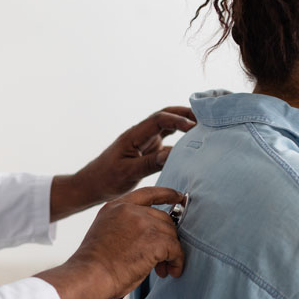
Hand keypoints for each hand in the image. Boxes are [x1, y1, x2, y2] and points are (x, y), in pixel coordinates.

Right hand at [36, 186, 184, 298]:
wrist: (89, 275)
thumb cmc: (93, 264)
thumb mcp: (106, 232)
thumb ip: (125, 226)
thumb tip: (149, 237)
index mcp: (115, 207)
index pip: (147, 193)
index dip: (166, 194)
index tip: (178, 196)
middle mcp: (130, 210)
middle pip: (163, 218)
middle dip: (167, 238)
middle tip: (163, 260)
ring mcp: (143, 223)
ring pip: (171, 234)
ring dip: (171, 253)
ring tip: (164, 269)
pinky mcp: (155, 240)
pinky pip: (175, 249)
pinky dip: (176, 262)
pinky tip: (170, 272)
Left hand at [50, 107, 195, 220]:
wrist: (92, 185)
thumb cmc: (106, 179)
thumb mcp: (128, 173)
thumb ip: (150, 163)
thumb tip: (172, 154)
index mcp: (134, 135)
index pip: (159, 119)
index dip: (177, 119)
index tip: (193, 126)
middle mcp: (141, 135)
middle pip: (165, 116)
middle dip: (185, 113)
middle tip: (206, 117)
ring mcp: (145, 142)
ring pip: (168, 127)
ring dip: (184, 124)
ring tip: (205, 126)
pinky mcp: (148, 151)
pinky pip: (167, 141)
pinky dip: (181, 140)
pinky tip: (194, 145)